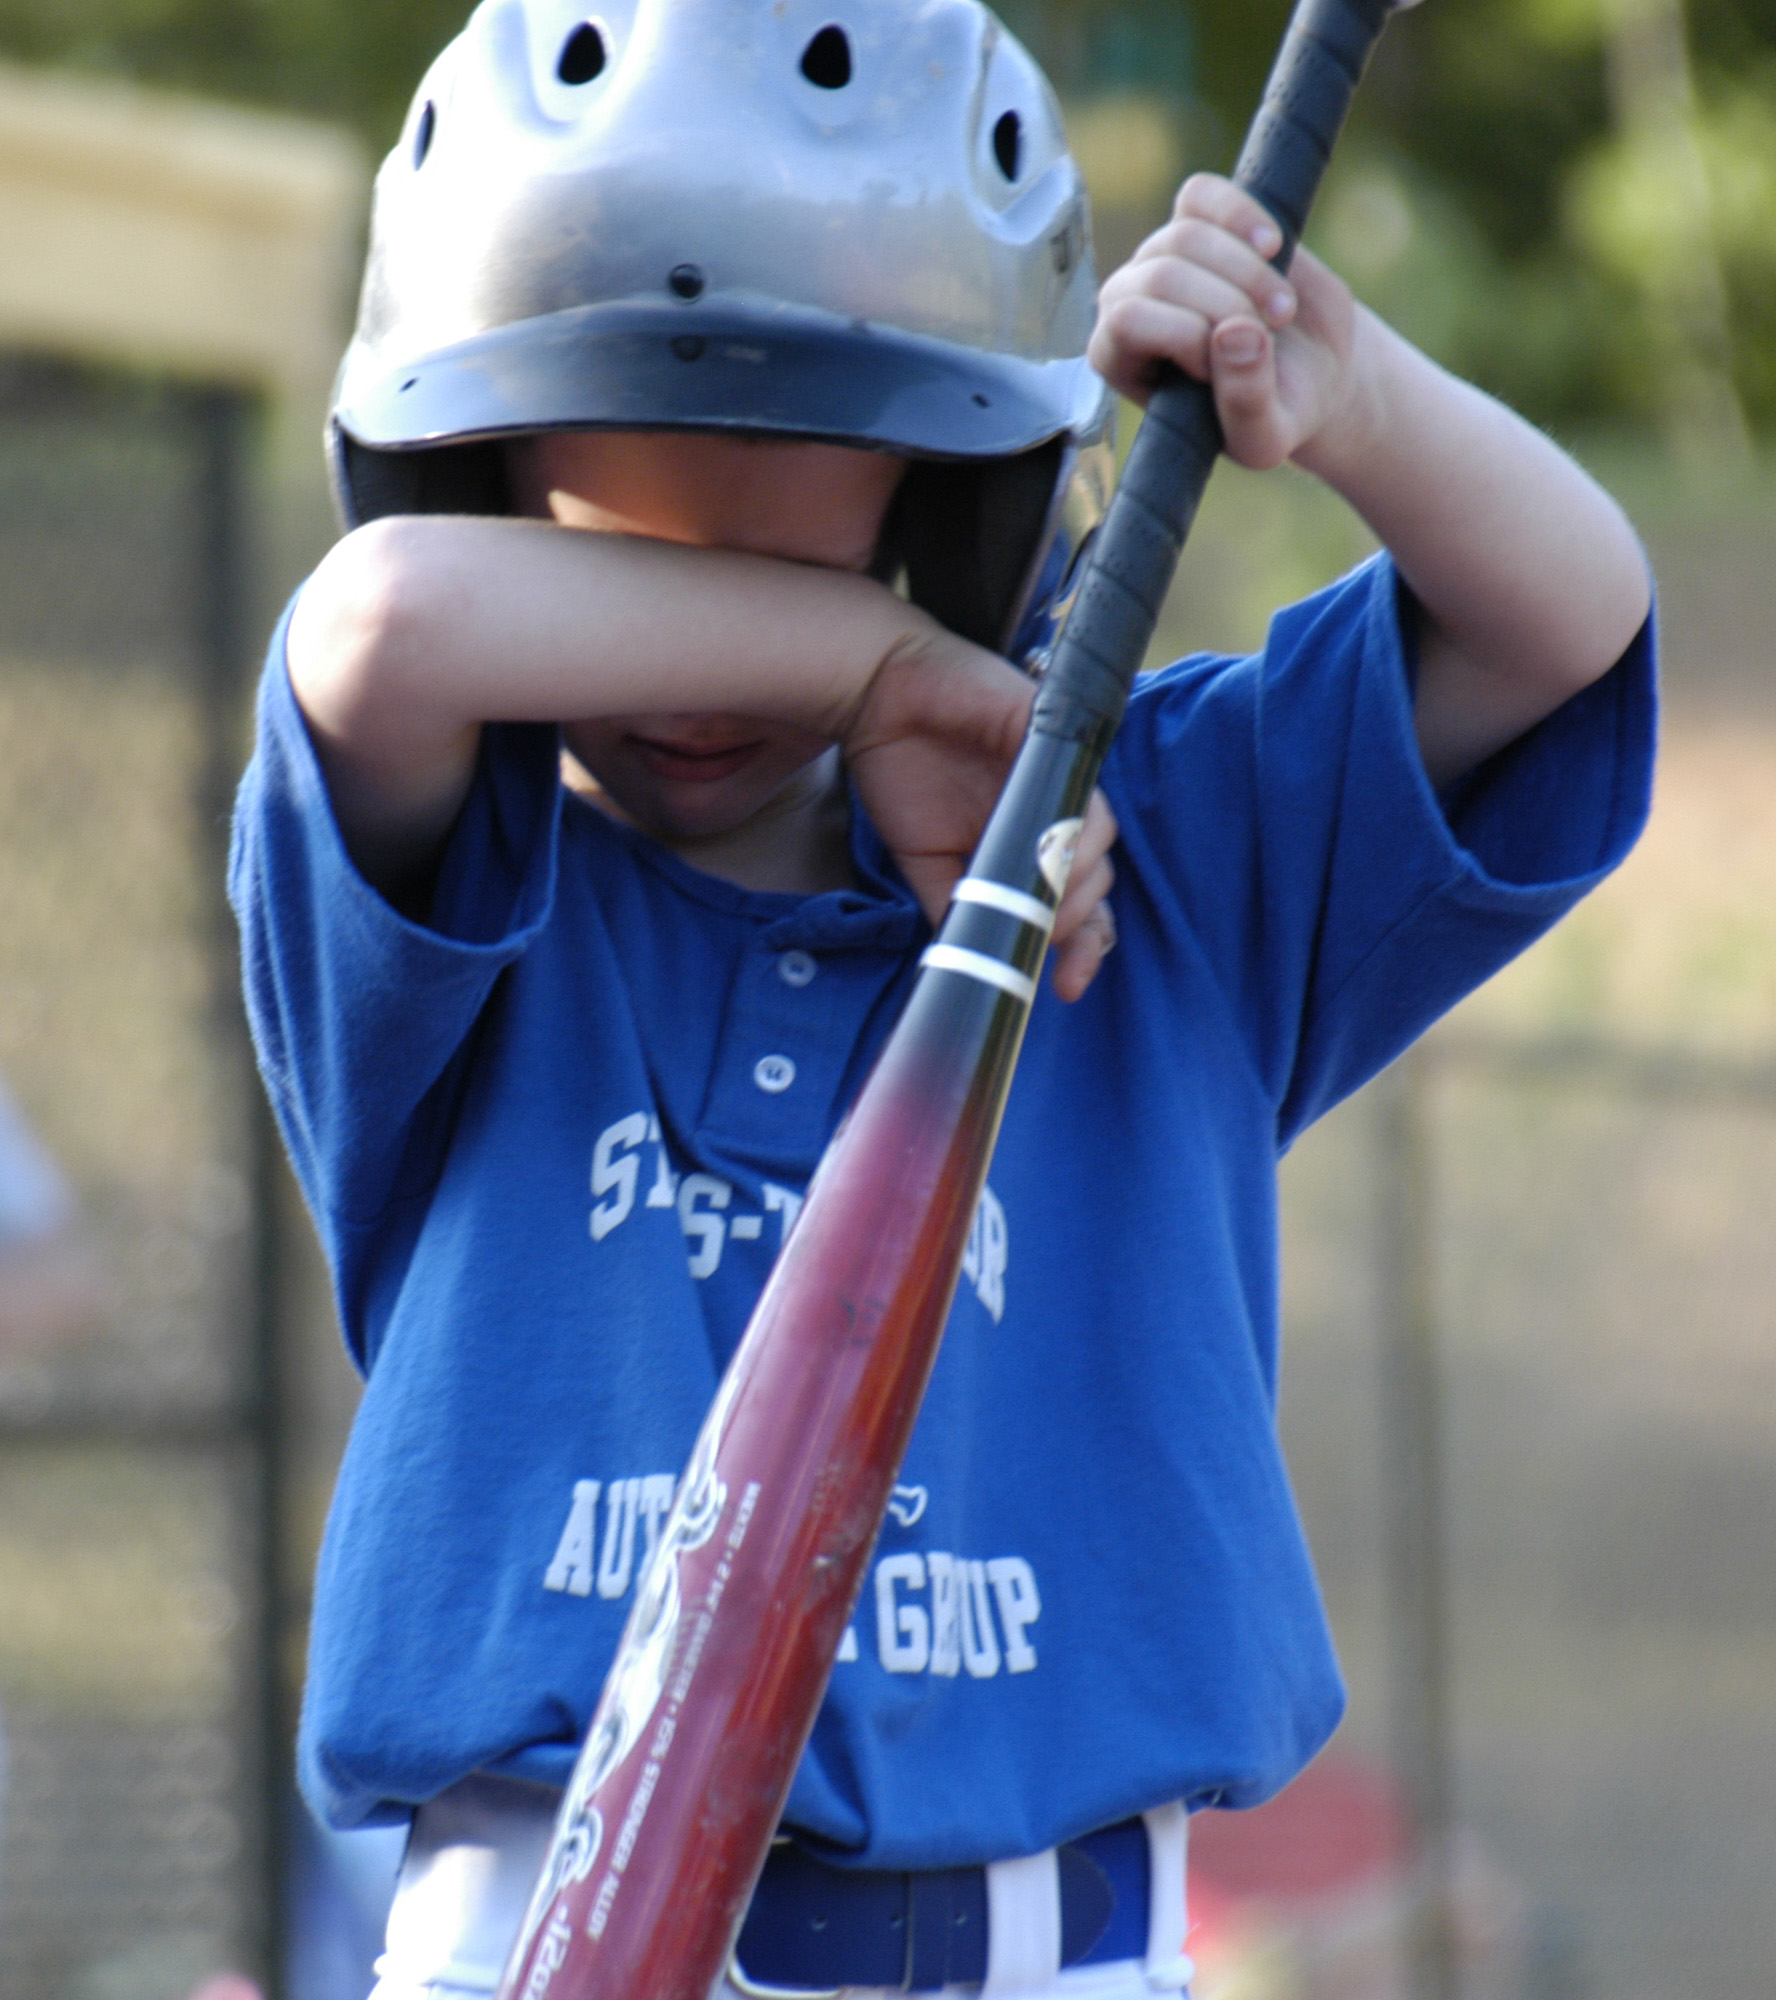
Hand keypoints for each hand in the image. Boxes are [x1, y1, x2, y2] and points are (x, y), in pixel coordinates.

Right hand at [838, 634, 1118, 1001]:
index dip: (1083, 946)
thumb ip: (956, 909)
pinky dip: (1074, 829)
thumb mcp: (925, 862)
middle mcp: (1051, 812)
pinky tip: (1052, 853)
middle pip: (1096, 880)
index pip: (1076, 902)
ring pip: (1097, 842)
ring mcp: (1057, 774)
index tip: (1067, 987)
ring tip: (1047, 906)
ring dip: (1078, 884)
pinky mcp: (1051, 737)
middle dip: (1082, 925)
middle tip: (1045, 943)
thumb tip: (978, 962)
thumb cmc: (901, 770)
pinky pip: (1081, 792)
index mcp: (1028, 841)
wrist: (874, 698)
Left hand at [1089, 173, 1360, 471]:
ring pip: (1186, 235)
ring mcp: (1160, 256)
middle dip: (1230, 303)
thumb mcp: (1266, 436)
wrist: (1313, 372)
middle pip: (1161, 276)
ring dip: (1249, 271)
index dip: (1188, 336)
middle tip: (1273, 332)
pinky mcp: (1198, 220)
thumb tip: (1234, 334)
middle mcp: (1129, 302)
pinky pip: (1201, 195)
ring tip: (1282, 310)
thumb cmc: (1276, 413)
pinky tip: (1274, 246)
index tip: (1229, 366)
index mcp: (1121, 359)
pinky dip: (1242, 214)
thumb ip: (1245, 403)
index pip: (1129, 321)